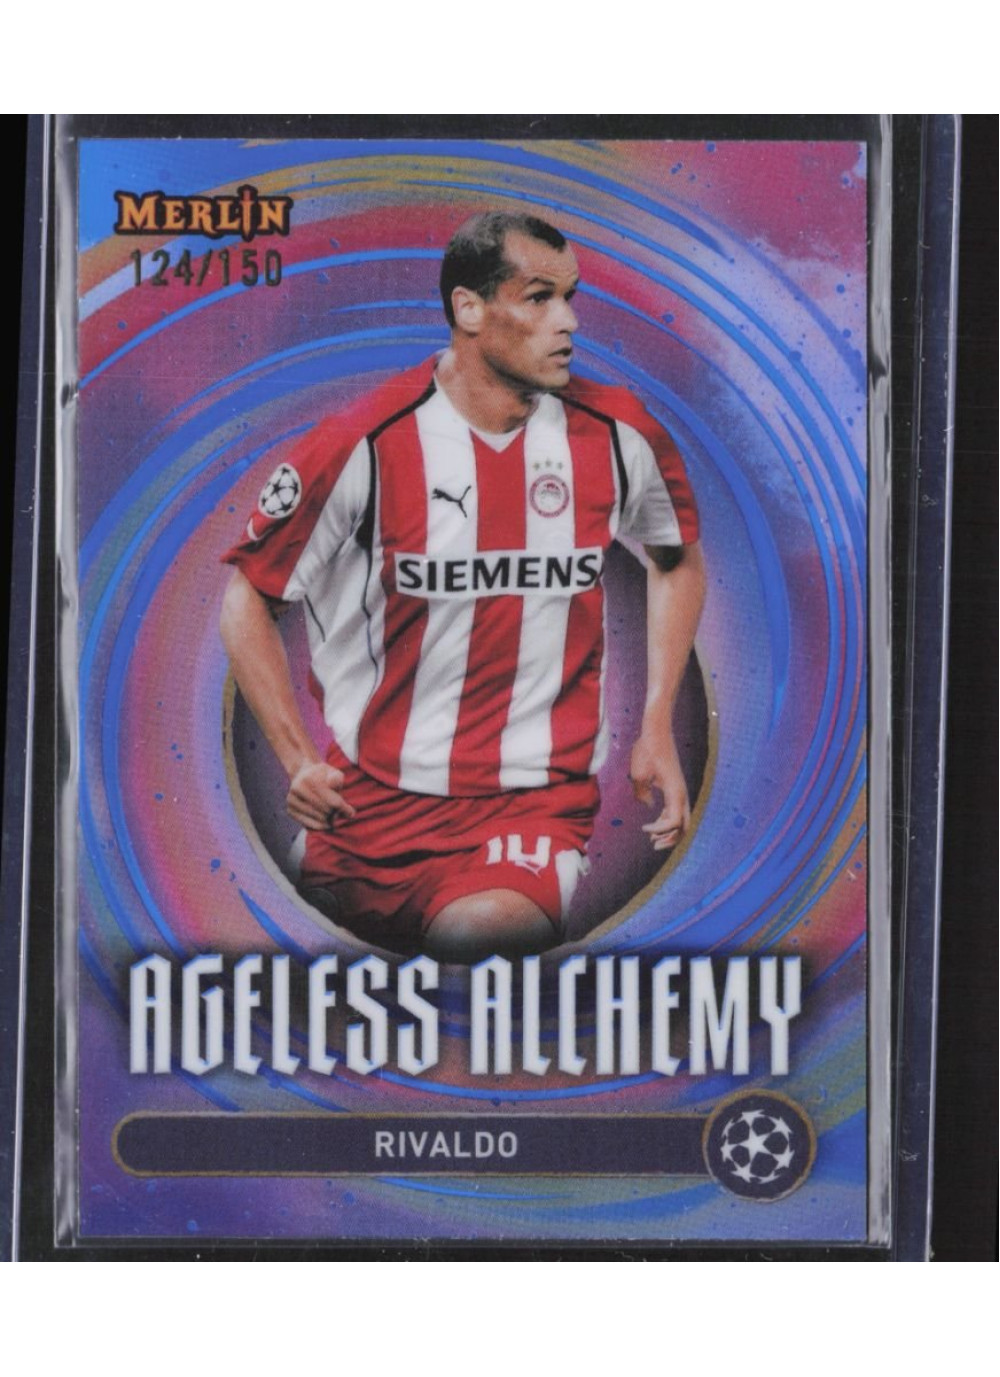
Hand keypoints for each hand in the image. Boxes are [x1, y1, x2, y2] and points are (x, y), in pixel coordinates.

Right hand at [286, 760, 355, 829]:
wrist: (303, 774)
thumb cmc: (323, 776)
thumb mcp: (334, 773)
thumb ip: (337, 780)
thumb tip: (336, 797)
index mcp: (309, 779)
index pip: (332, 801)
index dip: (344, 808)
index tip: (351, 813)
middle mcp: (297, 789)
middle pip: (326, 810)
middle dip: (335, 812)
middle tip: (339, 811)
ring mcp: (291, 800)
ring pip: (318, 818)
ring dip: (329, 819)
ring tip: (332, 813)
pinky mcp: (289, 810)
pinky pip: (308, 824)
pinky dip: (320, 825)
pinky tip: (325, 821)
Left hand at [629, 730, 690, 850]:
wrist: (657, 731)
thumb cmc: (647, 750)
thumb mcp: (638, 774)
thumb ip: (641, 794)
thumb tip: (649, 806)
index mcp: (676, 792)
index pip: (674, 822)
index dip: (660, 830)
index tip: (644, 829)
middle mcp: (682, 794)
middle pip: (684, 826)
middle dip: (670, 839)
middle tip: (653, 845)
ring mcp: (680, 791)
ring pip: (682, 820)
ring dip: (669, 832)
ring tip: (652, 839)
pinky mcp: (675, 787)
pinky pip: (676, 810)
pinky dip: (667, 821)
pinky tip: (653, 824)